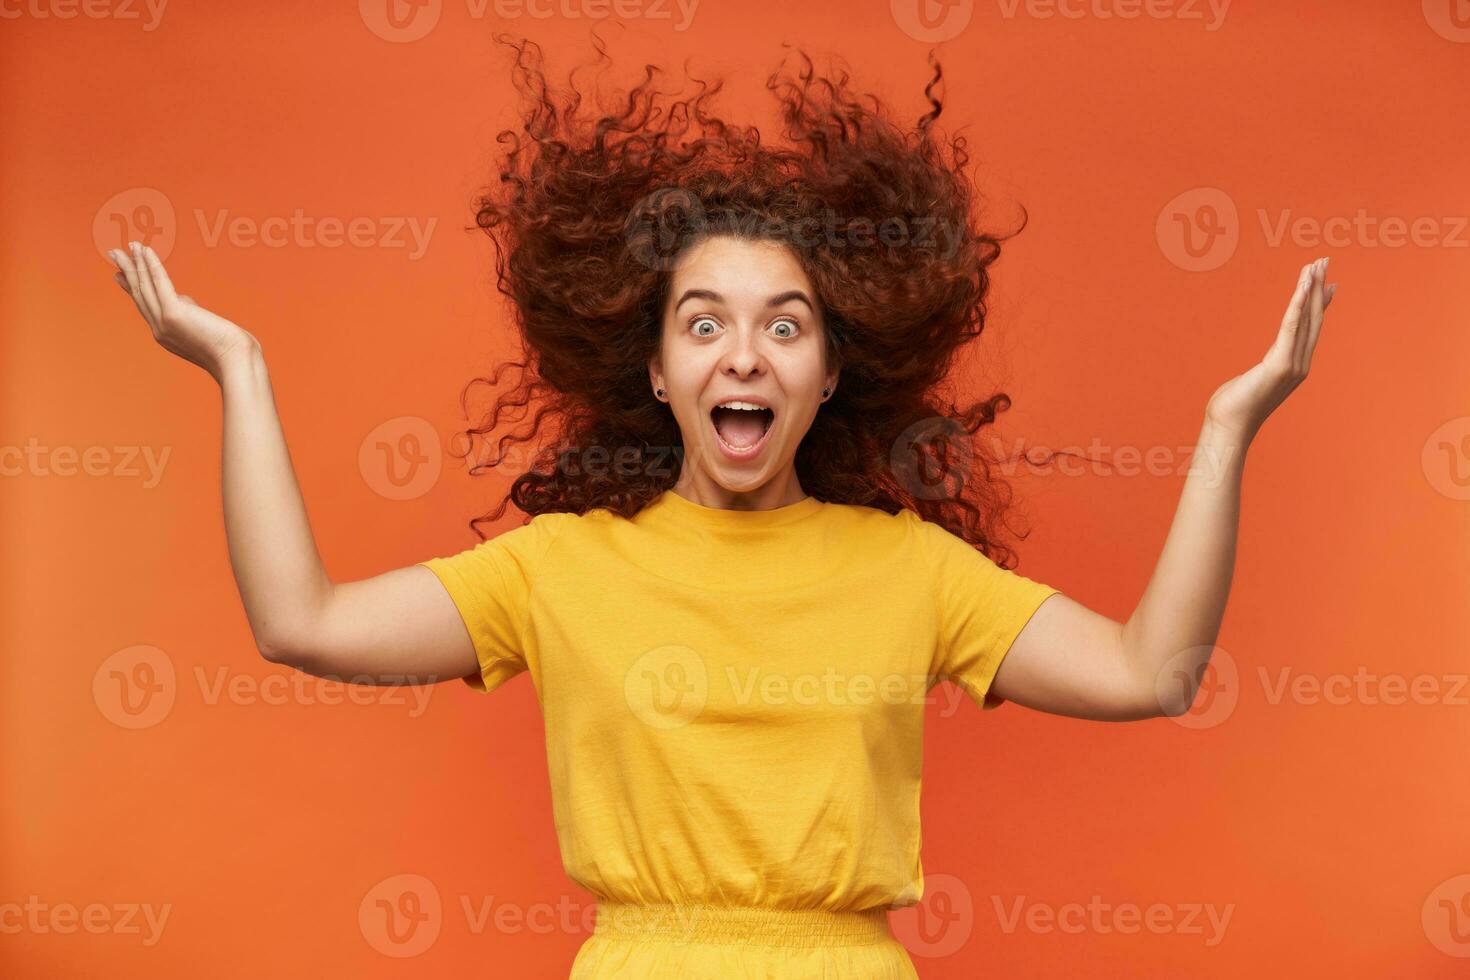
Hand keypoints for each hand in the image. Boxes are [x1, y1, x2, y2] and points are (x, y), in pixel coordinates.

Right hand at [107, 242, 259, 381]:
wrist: (235, 361)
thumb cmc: (228, 348)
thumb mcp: (202, 327)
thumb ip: (189, 312)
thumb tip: (185, 300)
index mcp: (165, 333)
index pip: (144, 306)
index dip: (131, 287)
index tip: (119, 274)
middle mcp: (159, 329)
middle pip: (139, 294)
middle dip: (127, 271)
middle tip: (114, 253)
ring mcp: (164, 322)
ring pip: (145, 287)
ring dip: (135, 263)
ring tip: (129, 246)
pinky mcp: (174, 314)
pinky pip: (159, 282)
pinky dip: (151, 264)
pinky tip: (145, 250)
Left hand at [1204, 256, 1336, 446]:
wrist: (1229, 425)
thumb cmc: (1235, 406)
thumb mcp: (1255, 380)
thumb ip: (1265, 368)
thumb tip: (1265, 366)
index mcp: (1295, 365)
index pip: (1311, 328)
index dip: (1320, 303)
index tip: (1328, 283)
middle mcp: (1300, 363)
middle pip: (1314, 318)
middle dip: (1318, 288)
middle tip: (1323, 262)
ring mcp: (1294, 364)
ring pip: (1306, 318)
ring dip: (1310, 288)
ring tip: (1315, 265)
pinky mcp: (1281, 364)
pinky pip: (1291, 326)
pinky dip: (1298, 303)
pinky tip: (1303, 285)